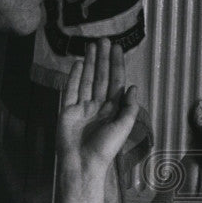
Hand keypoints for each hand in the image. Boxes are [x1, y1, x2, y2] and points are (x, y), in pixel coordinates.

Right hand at [56, 38, 138, 189]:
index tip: (117, 48)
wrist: (82, 162)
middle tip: (103, 40)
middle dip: (103, 59)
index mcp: (113, 109)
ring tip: (91, 46)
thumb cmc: (105, 148)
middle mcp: (99, 105)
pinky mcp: (68, 110)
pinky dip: (74, 76)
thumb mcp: (123, 127)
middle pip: (102, 77)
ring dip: (90, 63)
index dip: (117, 64)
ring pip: (87, 80)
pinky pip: (72, 89)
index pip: (116, 81)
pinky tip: (78, 63)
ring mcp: (83, 107)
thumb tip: (133, 86)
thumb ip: (129, 107)